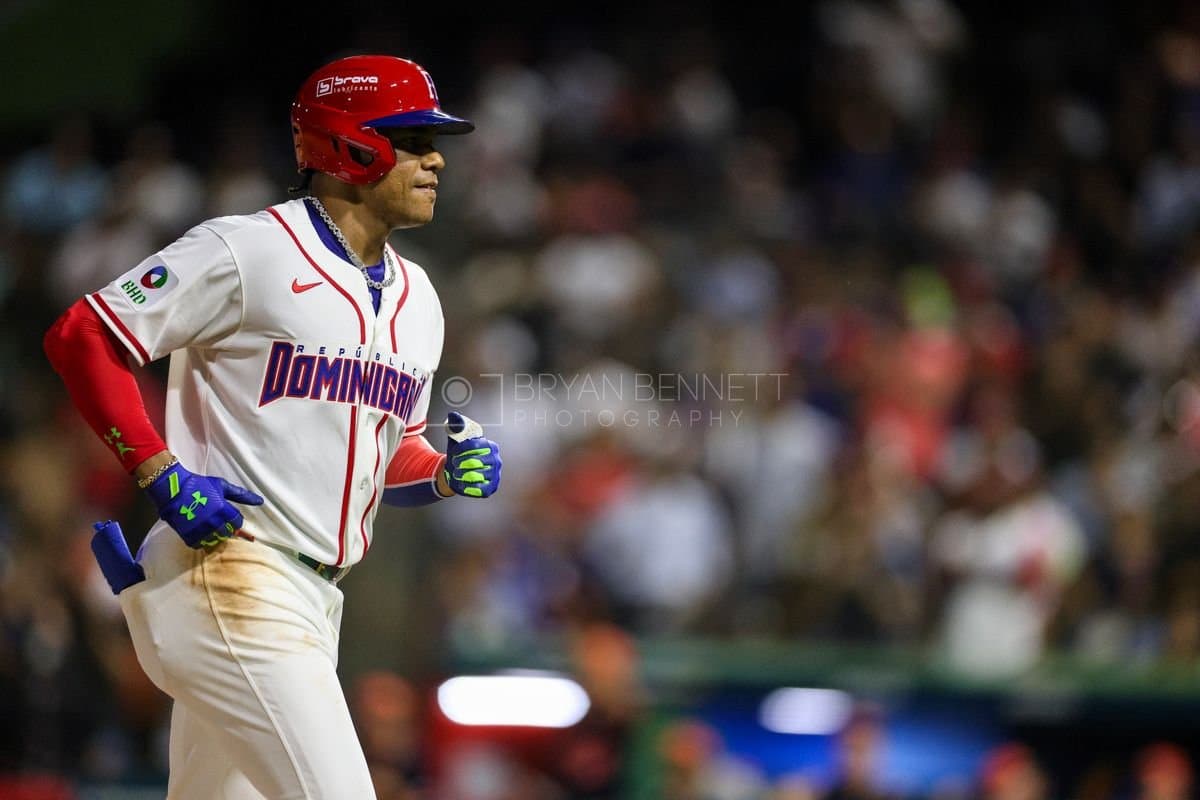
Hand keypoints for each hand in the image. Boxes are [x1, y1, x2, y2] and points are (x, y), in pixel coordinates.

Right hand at [144, 461, 263, 547]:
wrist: (173, 488)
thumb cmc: (199, 485)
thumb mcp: (222, 486)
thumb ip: (241, 495)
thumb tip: (260, 501)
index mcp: (223, 510)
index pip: (237, 523)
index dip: (234, 520)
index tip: (229, 516)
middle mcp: (213, 522)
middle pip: (227, 533)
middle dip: (225, 528)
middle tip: (217, 521)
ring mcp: (200, 530)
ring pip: (214, 540)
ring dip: (213, 535)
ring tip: (207, 526)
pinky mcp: (188, 535)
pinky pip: (199, 545)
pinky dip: (200, 540)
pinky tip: (198, 531)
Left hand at [442, 411, 501, 497]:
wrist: (457, 472)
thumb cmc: (459, 454)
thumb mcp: (456, 439)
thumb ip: (456, 426)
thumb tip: (453, 415)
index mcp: (491, 446)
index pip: (475, 446)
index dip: (461, 450)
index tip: (454, 453)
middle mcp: (496, 460)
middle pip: (474, 461)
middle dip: (460, 463)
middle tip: (454, 464)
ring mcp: (495, 476)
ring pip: (474, 476)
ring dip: (460, 475)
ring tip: (456, 473)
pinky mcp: (490, 489)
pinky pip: (477, 489)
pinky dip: (465, 486)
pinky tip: (460, 482)